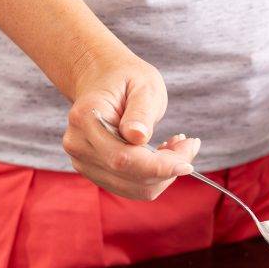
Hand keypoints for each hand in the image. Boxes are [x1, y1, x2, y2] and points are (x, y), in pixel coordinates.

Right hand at [63, 46, 199, 199]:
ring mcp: (84, 162)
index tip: (187, 163)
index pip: (123, 158)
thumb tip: (138, 137)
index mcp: (86, 119)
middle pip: (130, 176)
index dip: (158, 167)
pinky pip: (133, 188)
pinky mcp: (95, 172)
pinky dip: (155, 177)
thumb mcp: (143, 85)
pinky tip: (162, 155)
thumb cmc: (125, 79)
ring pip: (135, 188)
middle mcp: (79, 145)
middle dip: (168, 167)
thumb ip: (140, 112)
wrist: (101, 79)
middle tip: (189, 145)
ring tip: (176, 146)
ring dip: (164, 174)